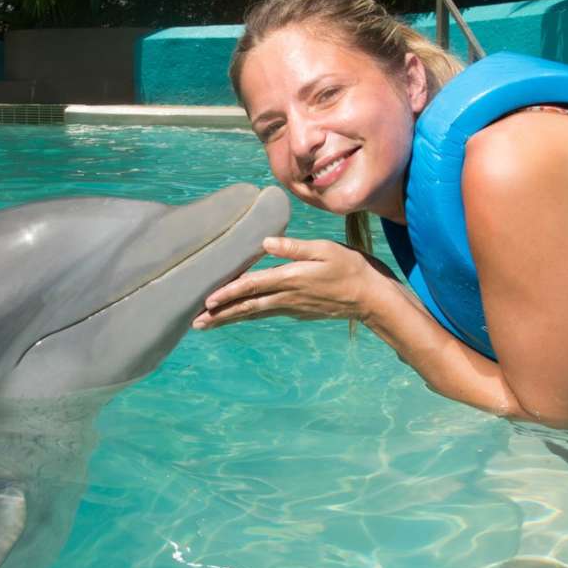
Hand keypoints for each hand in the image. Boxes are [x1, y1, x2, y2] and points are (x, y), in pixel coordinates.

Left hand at [192, 236, 389, 329]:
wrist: (372, 299)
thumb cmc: (351, 268)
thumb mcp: (325, 250)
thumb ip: (294, 248)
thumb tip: (265, 243)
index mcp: (290, 279)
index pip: (252, 287)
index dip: (228, 293)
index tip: (207, 301)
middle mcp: (287, 298)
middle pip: (247, 307)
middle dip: (220, 315)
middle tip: (195, 323)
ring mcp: (291, 308)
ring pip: (254, 314)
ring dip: (230, 318)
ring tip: (207, 324)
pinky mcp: (297, 312)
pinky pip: (266, 314)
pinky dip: (247, 315)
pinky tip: (239, 315)